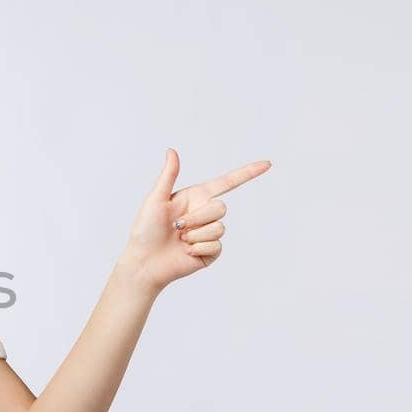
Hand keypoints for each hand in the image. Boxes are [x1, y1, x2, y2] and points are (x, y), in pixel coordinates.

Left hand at [122, 148, 271, 292]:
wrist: (144, 261)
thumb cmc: (145, 229)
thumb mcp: (155, 199)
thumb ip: (168, 175)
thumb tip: (171, 151)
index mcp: (196, 197)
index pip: (227, 183)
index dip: (247, 173)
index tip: (267, 164)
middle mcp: (204, 213)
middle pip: (221, 208)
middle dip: (198, 218)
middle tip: (176, 227)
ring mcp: (209, 233)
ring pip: (219, 228)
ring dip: (196, 234)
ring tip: (179, 239)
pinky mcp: (211, 252)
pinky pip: (217, 245)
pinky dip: (198, 248)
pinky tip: (186, 252)